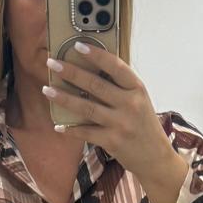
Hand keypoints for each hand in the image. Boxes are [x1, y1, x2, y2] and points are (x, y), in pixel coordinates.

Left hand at [43, 41, 187, 202]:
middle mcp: (130, 104)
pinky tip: (58, 125)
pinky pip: (86, 132)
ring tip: (47, 89)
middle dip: (70, 72)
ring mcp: (120, 124)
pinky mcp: (112, 141)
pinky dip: (71, 129)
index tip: (77, 45)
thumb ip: (120, 86)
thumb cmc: (144, 125)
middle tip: (52, 63)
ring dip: (64, 98)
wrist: (156, 158)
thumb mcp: (139, 100)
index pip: (115, 66)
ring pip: (86, 107)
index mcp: (137, 89)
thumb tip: (90, 70)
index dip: (96, 54)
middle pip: (95, 85)